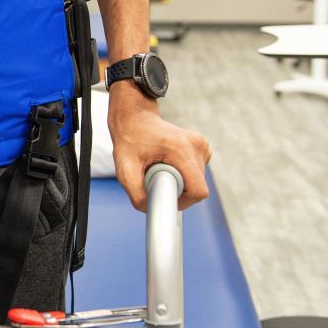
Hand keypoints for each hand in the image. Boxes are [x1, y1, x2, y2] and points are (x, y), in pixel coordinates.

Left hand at [107, 83, 210, 210]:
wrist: (135, 117)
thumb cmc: (129, 140)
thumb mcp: (125, 168)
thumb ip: (136, 194)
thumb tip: (151, 210)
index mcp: (181, 149)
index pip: (198, 191)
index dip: (183, 202)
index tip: (165, 197)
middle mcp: (197, 145)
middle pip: (197, 187)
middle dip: (177, 190)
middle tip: (155, 178)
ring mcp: (202, 145)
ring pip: (197, 180)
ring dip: (179, 181)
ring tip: (160, 167)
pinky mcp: (203, 147)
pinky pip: (196, 173)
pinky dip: (183, 174)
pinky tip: (168, 162)